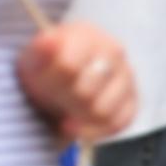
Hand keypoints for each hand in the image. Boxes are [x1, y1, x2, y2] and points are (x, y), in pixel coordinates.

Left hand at [16, 18, 136, 141]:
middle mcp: (114, 51)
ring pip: (102, 111)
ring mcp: (127, 76)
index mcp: (87, 35)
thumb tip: (48, 41)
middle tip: (53, 97)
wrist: (58, 78)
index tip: (39, 83)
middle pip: (85, 93)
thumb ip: (41, 50)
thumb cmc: (46, 66)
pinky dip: (92, 130)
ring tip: (66, 109)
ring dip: (78, 117)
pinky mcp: (132, 101)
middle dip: (64, 101)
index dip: (50, 82)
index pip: (68, 67)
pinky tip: (77, 124)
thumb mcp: (34, 57)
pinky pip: (116, 124)